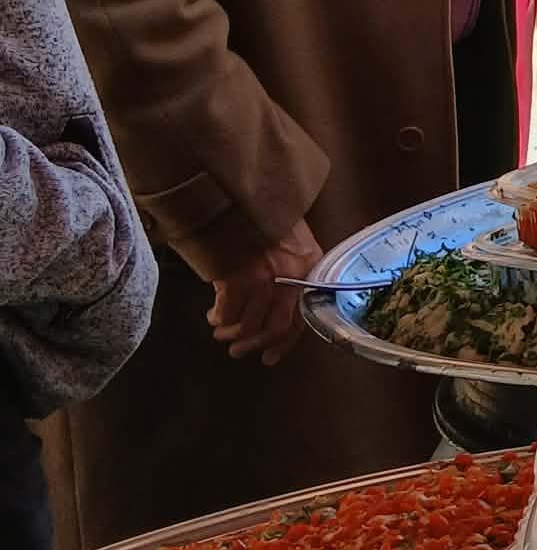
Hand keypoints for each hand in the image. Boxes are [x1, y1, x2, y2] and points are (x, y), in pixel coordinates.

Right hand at [209, 219, 321, 364]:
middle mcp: (291, 276)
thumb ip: (292, 270)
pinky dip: (219, 320)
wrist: (240, 192)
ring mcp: (264, 278)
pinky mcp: (236, 277)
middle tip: (238, 351)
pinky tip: (213, 317)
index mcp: (310, 267)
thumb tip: (280, 305)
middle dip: (254, 344)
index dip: (285, 342)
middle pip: (275, 327)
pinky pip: (227, 313)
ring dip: (232, 335)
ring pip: (249, 326)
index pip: (303, 317)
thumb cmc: (265, 215)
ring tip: (222, 333)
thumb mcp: (292, 241)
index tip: (270, 356)